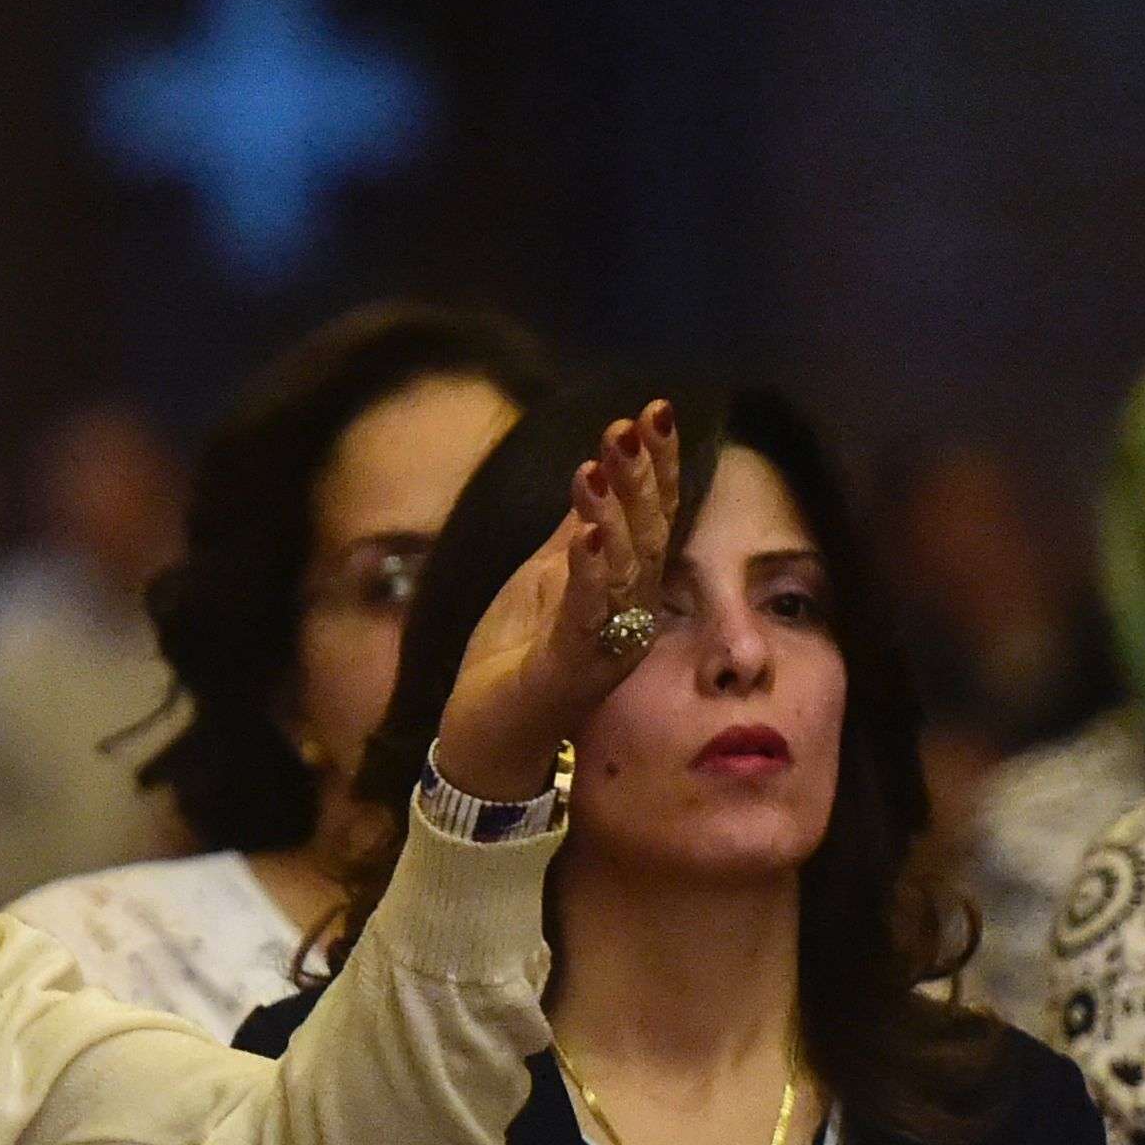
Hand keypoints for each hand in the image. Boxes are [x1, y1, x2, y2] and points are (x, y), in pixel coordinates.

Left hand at [433, 402, 678, 799]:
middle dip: (643, 477)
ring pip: (624, 571)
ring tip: (600, 465)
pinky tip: (589, 535)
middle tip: (636, 424)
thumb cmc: (519, 653)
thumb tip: (598, 470)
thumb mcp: (544, 577)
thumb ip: (575, 532)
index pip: (652, 516)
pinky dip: (590, 573)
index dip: (657, 465)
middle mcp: (630, 614)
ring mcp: (607, 644)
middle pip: (649, 536)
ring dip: (614, 514)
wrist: (486, 732)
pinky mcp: (573, 669)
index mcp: (625, 588)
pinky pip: (587, 616)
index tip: (655, 411)